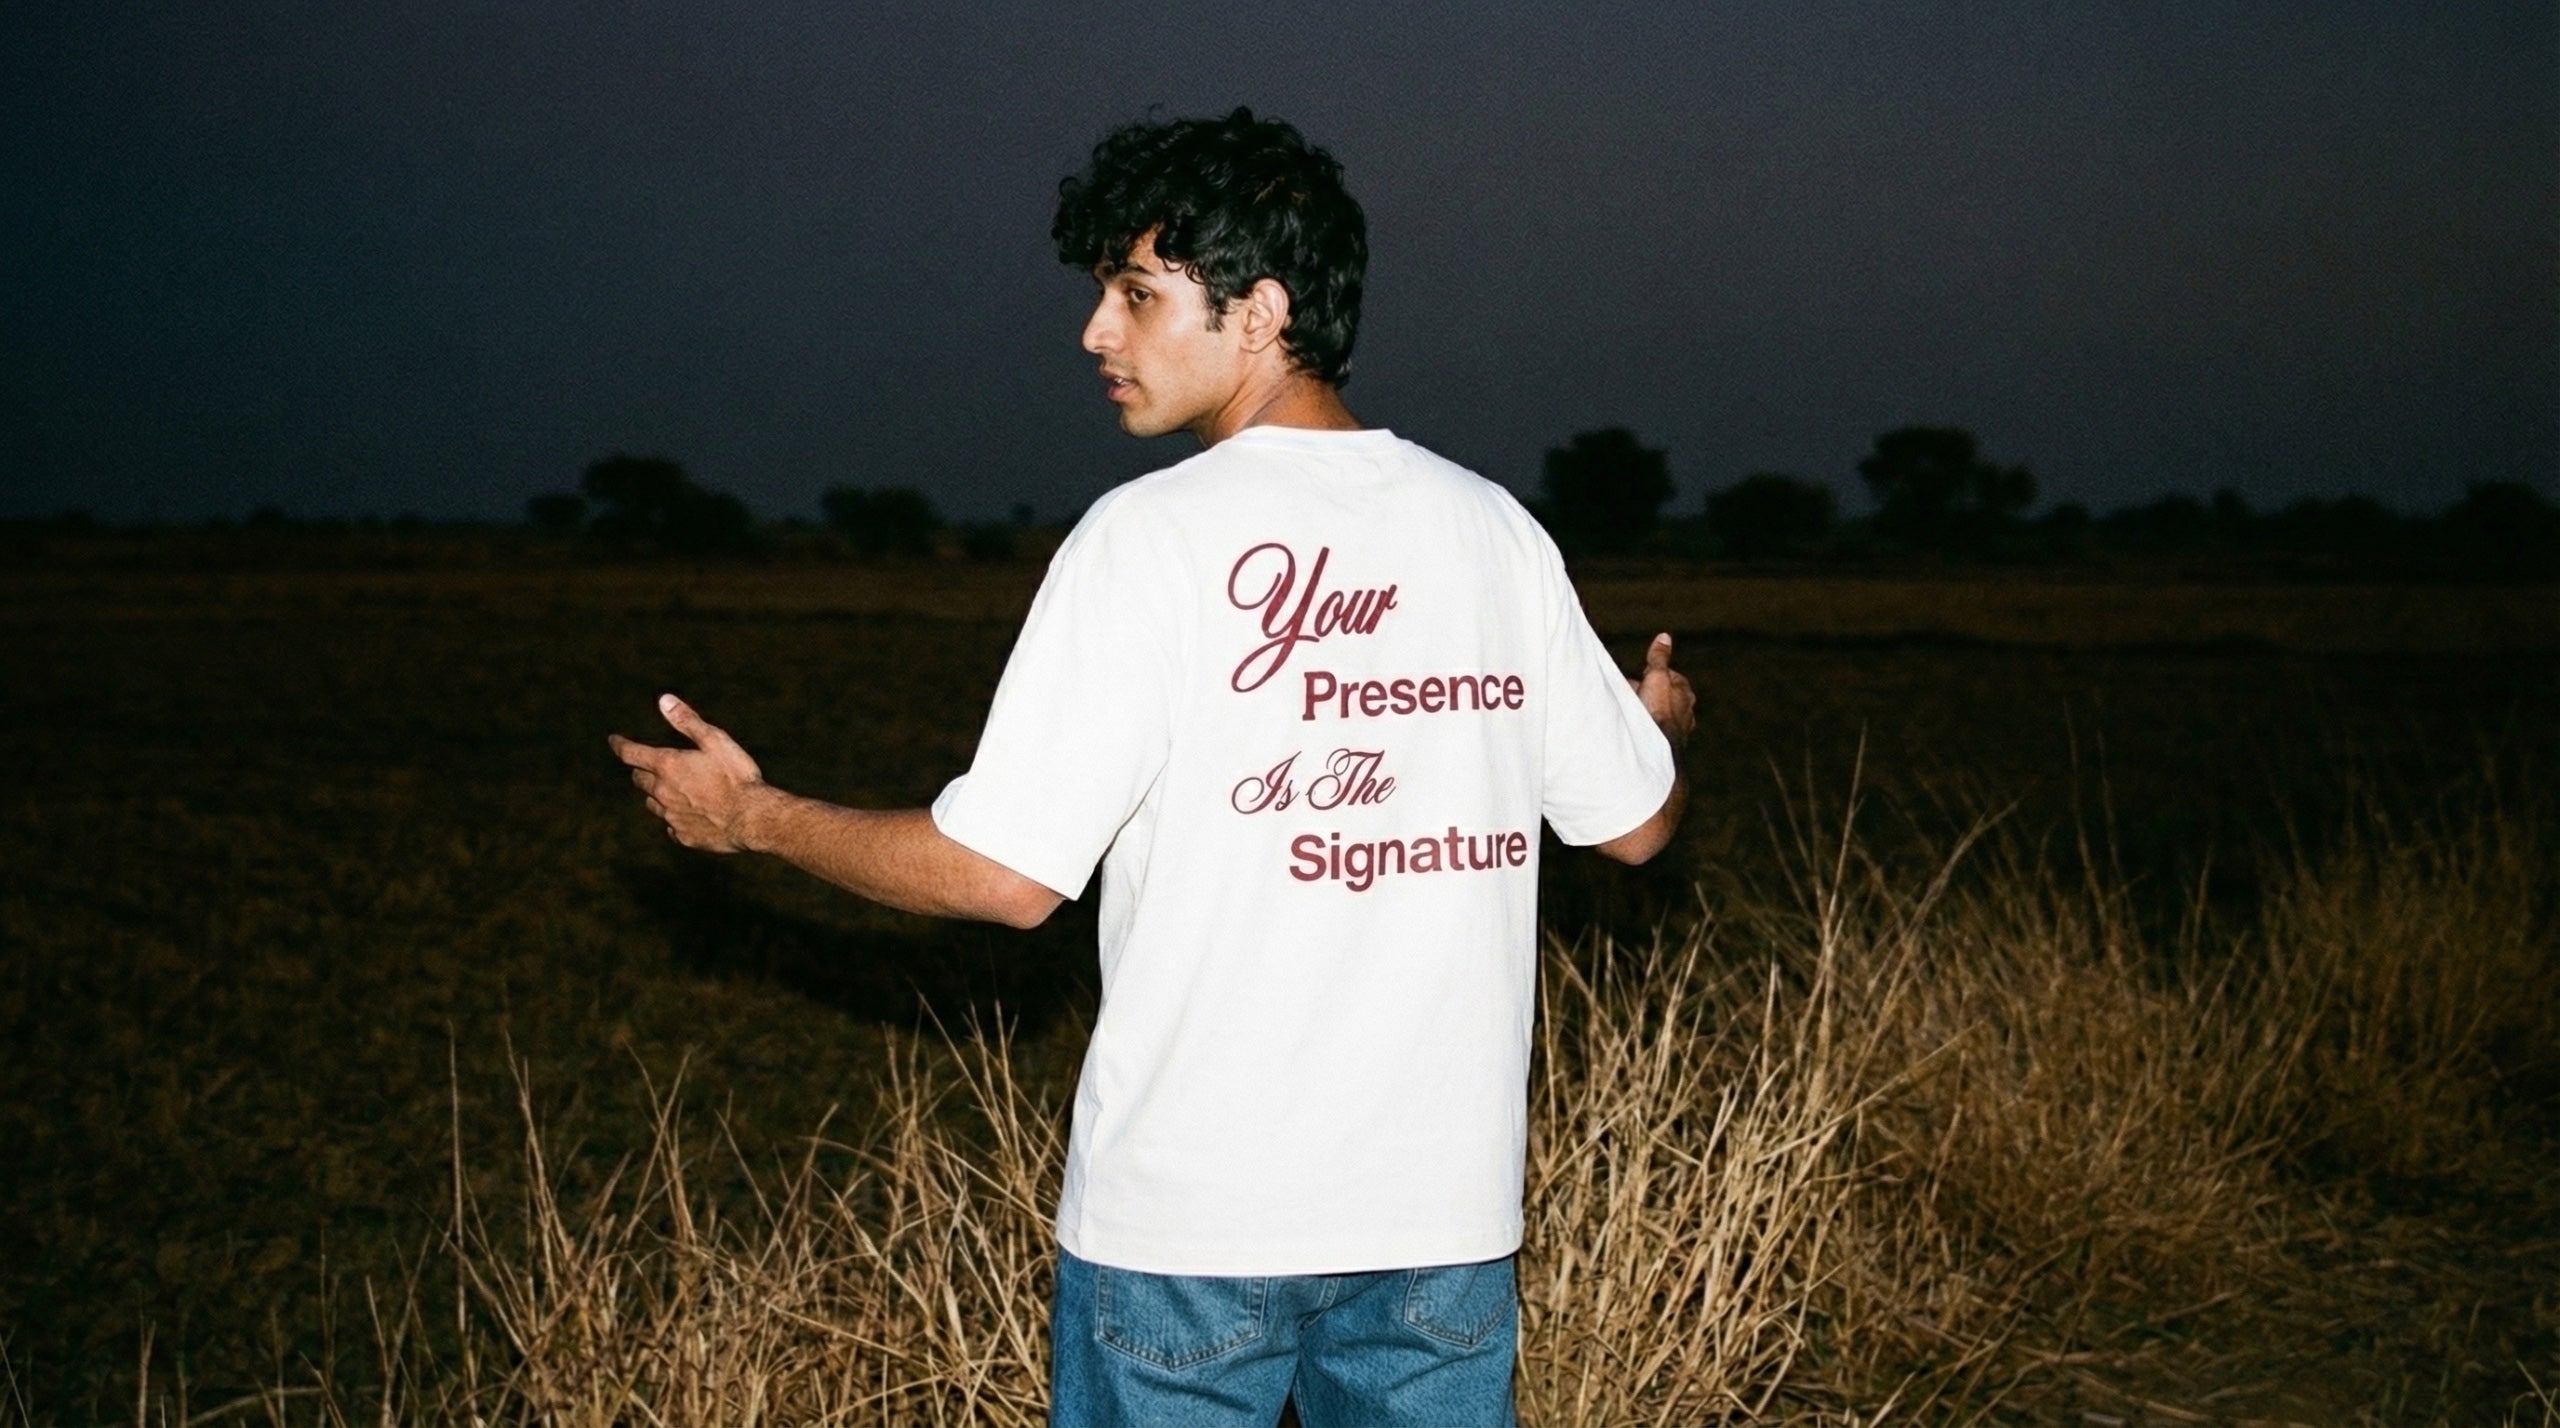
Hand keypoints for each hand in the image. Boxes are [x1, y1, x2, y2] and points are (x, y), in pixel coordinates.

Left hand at [607, 693, 765, 851]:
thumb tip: (664, 700)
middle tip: (647, 766)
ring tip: (671, 791)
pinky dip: (674, 818)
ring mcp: (671, 816)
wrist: (752, 818)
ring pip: (652, 804)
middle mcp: (662, 791)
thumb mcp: (715, 740)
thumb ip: (687, 721)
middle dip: (642, 771)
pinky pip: (670, 826)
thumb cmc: (737, 776)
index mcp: (668, 765)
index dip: (620, 745)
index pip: (630, 753)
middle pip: (640, 780)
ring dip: (656, 795)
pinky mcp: (683, 835)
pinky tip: (688, 816)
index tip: (613, 740)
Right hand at [1627, 632, 1694, 748]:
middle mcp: (1686, 709)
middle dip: (1649, 691)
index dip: (1654, 673)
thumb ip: (1659, 658)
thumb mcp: (1656, 676)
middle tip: (1632, 691)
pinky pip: (1657, 728)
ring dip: (1648, 708)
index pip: (1670, 676)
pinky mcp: (1670, 742)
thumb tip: (1664, 637)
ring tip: (1632, 709)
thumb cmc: (1657, 709)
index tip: (1641, 674)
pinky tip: (1638, 725)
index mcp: (1685, 691)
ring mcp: (1679, 727)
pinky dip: (1648, 723)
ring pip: (1661, 712)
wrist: (1656, 743)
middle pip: (1665, 695)